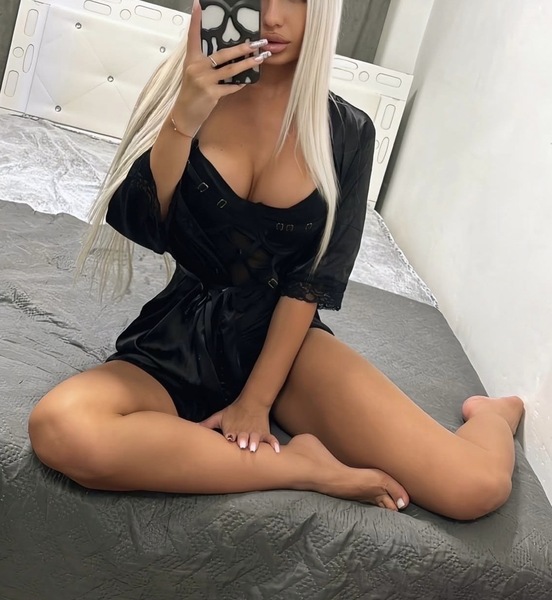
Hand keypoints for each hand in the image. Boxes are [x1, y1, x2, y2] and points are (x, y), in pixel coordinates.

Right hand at [172, 0, 269, 133]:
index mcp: (192, 59)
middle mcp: (197, 67)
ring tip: (260, 58)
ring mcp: (204, 80)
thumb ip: (206, 63)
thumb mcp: (194, 74)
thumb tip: (226, 56)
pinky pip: (230, 87)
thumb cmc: (191, 93)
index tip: (199, 4)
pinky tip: (247, 81)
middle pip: (223, 53)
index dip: (196, 20)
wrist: (185, 114)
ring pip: (231, 69)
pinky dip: (239, 84)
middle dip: (243, 48)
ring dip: (248, 64)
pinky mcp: (211, 93)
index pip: (193, 36)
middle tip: (257, 42)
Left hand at [199, 397, 280, 453]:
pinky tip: (276, 451)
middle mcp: (244, 432)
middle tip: (242, 445)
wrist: (251, 402)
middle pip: (243, 437)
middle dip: (242, 441)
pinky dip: (274, 444)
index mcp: (232, 430)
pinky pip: (271, 439)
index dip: (230, 438)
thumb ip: (206, 424)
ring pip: (256, 438)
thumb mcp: (219, 417)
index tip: (231, 440)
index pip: (230, 436)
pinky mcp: (265, 432)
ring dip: (255, 443)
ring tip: (254, 448)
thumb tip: (193, 427)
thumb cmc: (233, 412)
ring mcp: (255, 433)